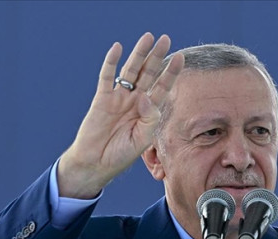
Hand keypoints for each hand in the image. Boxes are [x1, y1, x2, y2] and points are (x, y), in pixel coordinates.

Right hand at [58, 33, 183, 198]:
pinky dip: (111, 62)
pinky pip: (107, 77)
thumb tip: (145, 96)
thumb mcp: (143, 138)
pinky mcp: (102, 99)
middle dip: (157, 57)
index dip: (171, 72)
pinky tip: (118, 48)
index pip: (162, 87)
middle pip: (148, 73)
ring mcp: (118, 98)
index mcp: (148, 111)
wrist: (97, 163)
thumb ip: (150, 118)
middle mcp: (135, 100)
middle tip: (166, 39)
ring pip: (131, 71)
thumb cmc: (121, 154)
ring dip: (139, 54)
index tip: (180, 57)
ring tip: (148, 37)